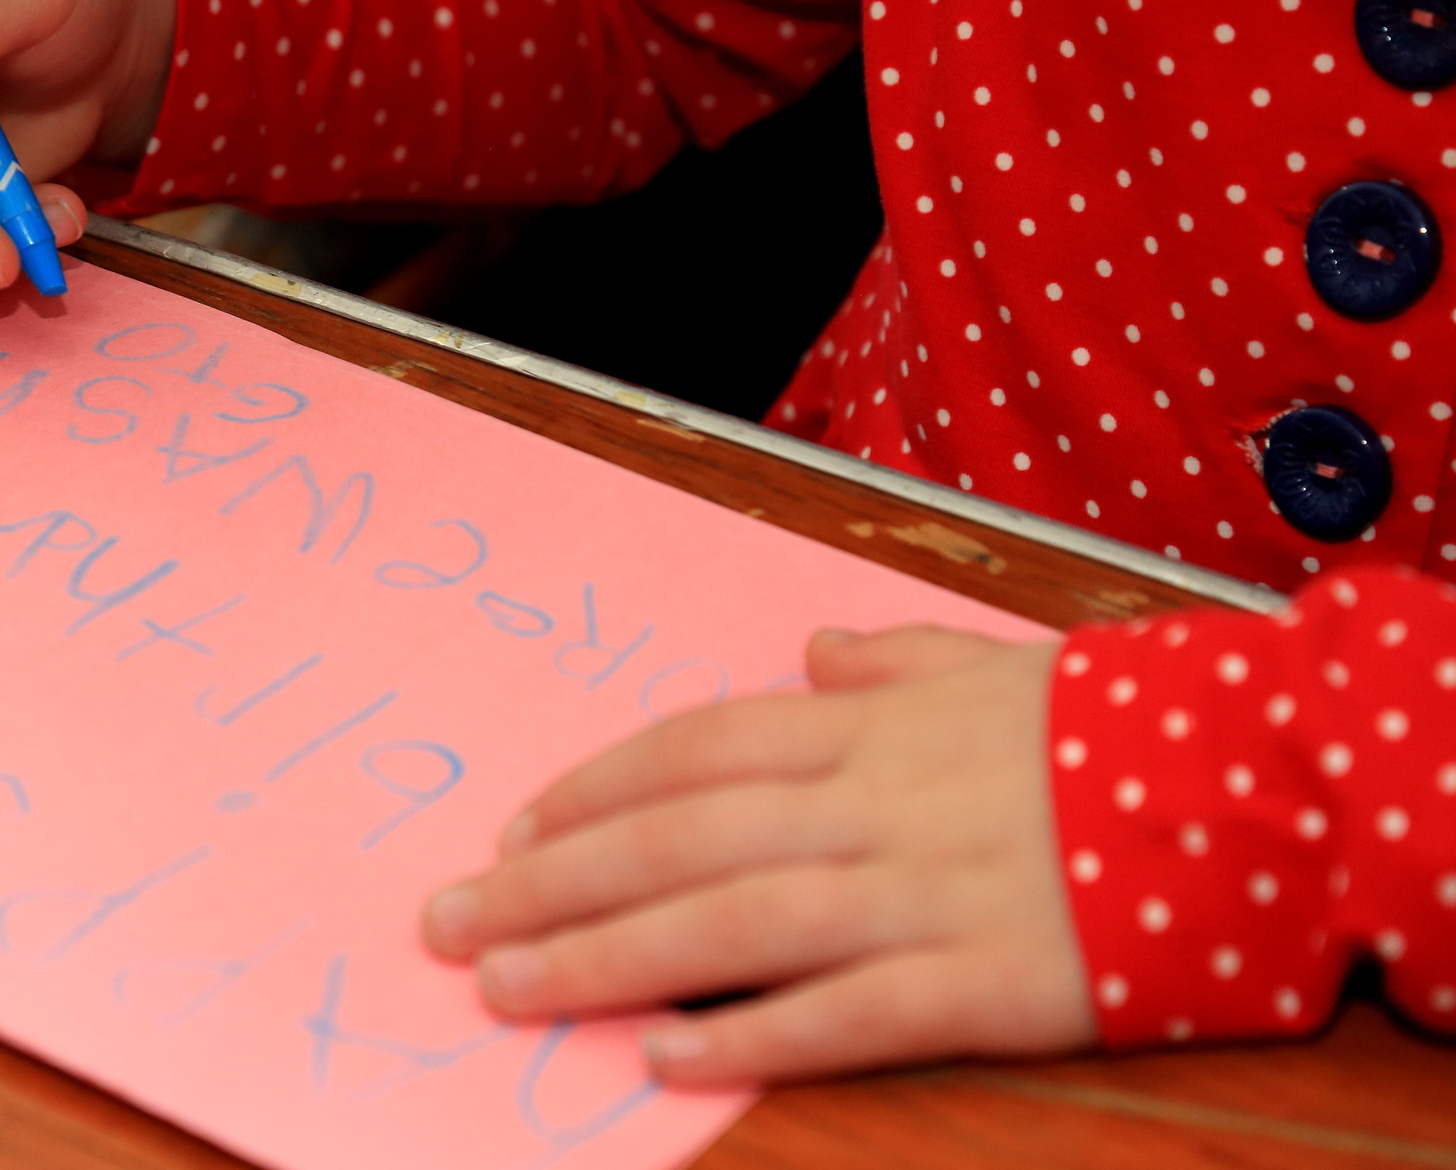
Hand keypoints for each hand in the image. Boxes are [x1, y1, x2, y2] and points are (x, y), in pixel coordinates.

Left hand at [421, 627, 1096, 1082]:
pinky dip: (752, 1032)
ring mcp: (922, 887)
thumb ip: (886, 662)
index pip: (694, 748)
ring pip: (731, 918)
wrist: (1262, 787)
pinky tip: (667, 1057)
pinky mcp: (982, 978)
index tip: (515, 828)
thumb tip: (803, 655)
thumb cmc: (1107, 729)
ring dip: (607, 956)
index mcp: (867, 726)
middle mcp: (872, 799)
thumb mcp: (988, 667)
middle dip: (552, 879)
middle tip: (451, 919)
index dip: (594, 788)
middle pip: (680, 836)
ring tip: (509, 987)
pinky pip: (846, 1010)